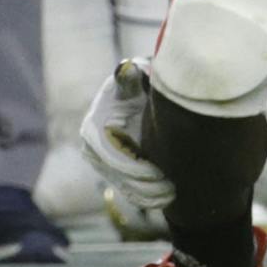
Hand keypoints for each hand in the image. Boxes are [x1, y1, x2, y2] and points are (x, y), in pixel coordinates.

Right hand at [79, 59, 173, 210]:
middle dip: (146, 185)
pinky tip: (167, 197)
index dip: (136, 168)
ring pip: (126, 188)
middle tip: (172, 188)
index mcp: (94, 130)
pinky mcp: (114, 175)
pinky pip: (129, 192)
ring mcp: (102, 165)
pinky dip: (148, 198)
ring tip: (173, 193)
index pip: (113, 157)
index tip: (160, 173)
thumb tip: (126, 68)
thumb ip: (129, 79)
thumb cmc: (137, 89)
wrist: (138, 101)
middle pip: (120, 177)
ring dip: (150, 195)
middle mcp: (93, 150)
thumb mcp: (133, 82)